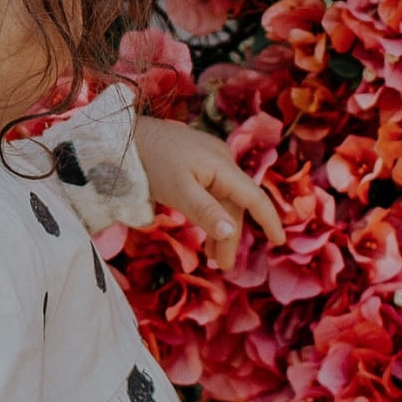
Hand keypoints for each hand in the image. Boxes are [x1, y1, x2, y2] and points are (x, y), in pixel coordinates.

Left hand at [133, 116, 286, 270]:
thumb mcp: (176, 190)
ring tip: (212, 257)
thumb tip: (230, 232)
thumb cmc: (150, 161)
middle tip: (221, 266)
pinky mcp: (195, 161)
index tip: (279, 242)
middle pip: (235, 204)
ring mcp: (208, 159)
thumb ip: (204, 211)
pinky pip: (211, 191)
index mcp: (222, 165)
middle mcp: (222, 160)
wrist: (122, 135)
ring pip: (222, 199)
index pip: (254, 197)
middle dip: (230, 235)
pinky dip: (210, 213)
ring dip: (220, 227)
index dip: (269, 220)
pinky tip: (205, 228)